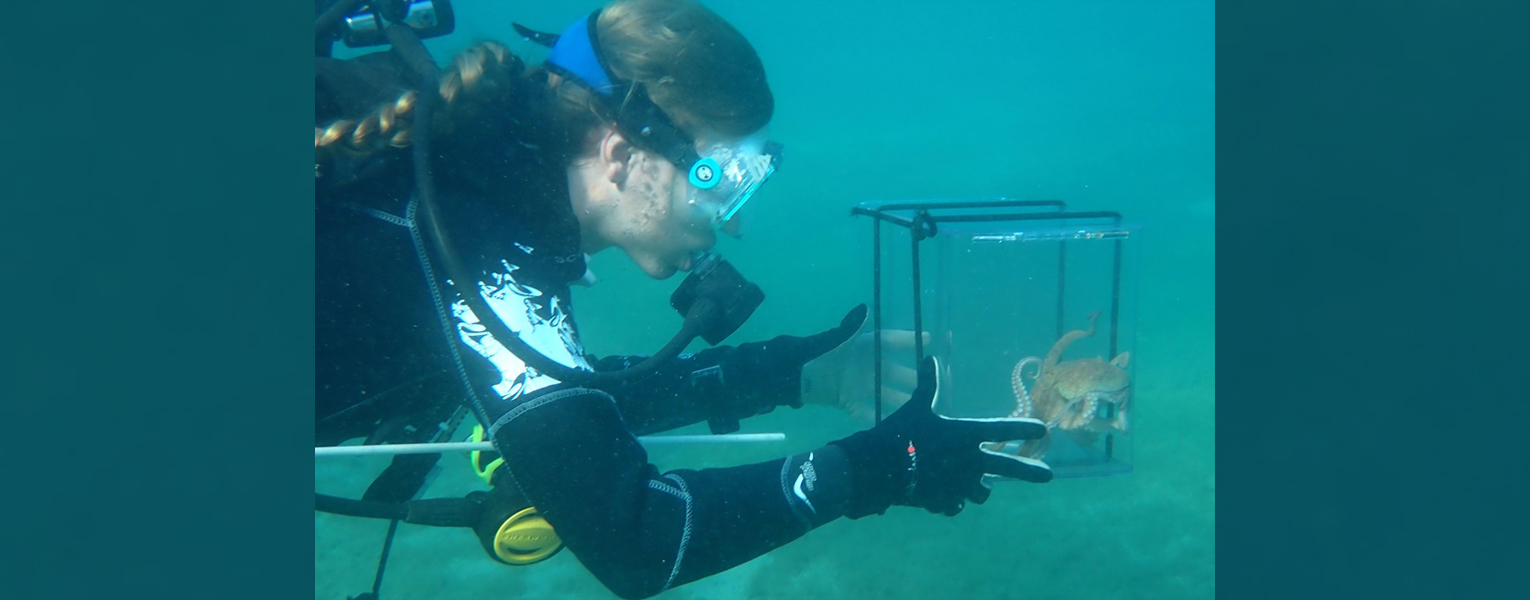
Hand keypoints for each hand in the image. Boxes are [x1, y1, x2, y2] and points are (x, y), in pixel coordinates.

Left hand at [800, 308, 926, 422]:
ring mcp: (861, 385)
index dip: (908, 341)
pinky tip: (895, 425)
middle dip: (914, 379)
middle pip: (896, 373)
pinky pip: (869, 411)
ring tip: (920, 410)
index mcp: (865, 346)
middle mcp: (868, 366)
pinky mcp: (851, 402)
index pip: (891, 341)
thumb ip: (851, 327)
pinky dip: (879, 418)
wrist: (794, 374)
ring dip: (902, 402)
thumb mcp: (836, 340)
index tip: (928, 339)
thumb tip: (865, 308)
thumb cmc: (818, 352)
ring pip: (887, 394)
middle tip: (935, 385)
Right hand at [830, 356, 1052, 516]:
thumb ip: (928, 385)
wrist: (880, 467)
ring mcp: (959, 484)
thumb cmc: (900, 432)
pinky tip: (944, 498)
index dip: (1024, 428)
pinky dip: (952, 502)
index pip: (1003, 428)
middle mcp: (969, 460)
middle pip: (1009, 468)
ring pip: (982, 493)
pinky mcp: (944, 501)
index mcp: (966, 434)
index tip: (1043, 430)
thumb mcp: (916, 406)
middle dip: (1030, 472)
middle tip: (1048, 475)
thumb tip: (931, 357)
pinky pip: (956, 505)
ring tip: (976, 487)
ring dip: (980, 489)